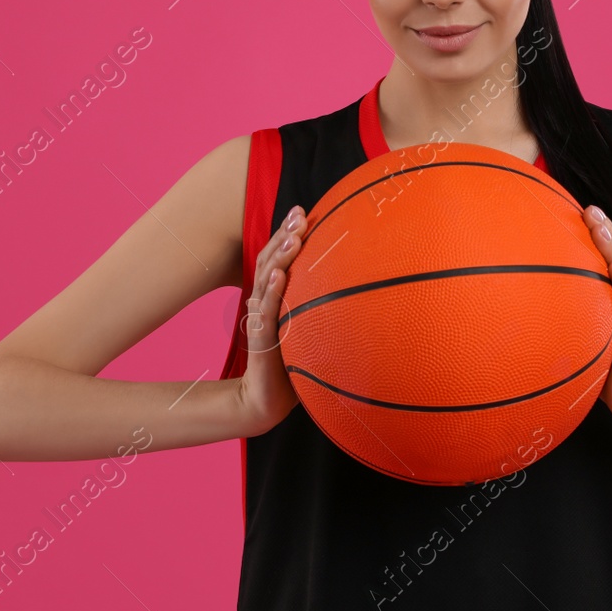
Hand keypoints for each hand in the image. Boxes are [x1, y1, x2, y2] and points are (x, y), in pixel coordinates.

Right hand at [236, 204, 305, 435]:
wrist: (267, 399)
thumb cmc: (290, 363)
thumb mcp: (307, 328)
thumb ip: (316, 307)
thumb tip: (351, 287)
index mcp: (274, 297)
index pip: (276, 258)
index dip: (286, 233)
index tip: (301, 211)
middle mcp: (264, 302)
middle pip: (269, 260)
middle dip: (284, 234)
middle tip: (299, 213)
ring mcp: (260, 319)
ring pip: (266, 280)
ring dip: (279, 256)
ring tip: (293, 235)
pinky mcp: (261, 340)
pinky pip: (265, 312)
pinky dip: (271, 291)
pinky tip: (278, 275)